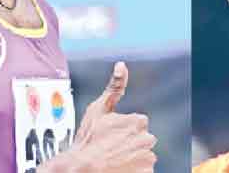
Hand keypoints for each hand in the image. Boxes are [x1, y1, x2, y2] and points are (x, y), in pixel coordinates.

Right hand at [39, 62, 156, 172]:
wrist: (82, 169)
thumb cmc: (88, 141)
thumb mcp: (98, 109)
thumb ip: (114, 87)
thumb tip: (121, 66)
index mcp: (139, 121)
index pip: (138, 124)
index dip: (123, 129)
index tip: (112, 135)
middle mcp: (147, 139)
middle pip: (143, 139)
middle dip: (131, 143)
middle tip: (112, 148)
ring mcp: (147, 158)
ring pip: (144, 155)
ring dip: (133, 157)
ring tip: (115, 159)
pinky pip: (144, 170)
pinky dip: (135, 170)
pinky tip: (121, 168)